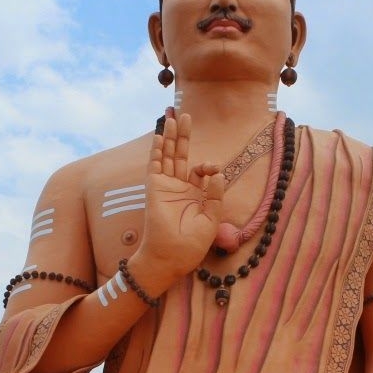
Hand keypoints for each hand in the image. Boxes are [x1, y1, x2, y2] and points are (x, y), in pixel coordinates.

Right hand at [133, 113, 224, 287]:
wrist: (171, 257)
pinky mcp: (154, 188)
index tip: (213, 169)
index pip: (200, 171)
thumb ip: (216, 196)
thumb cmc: (191, 245)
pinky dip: (156, 150)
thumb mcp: (212, 220)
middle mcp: (179, 188)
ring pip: (166, 156)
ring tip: (172, 116)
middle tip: (186, 115)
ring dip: (169, 137)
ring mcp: (165, 187)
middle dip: (183, 136)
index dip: (208, 165)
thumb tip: (219, 173)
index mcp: (195, 195)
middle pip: (180, 155)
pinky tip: (158, 135)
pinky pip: (154, 165)